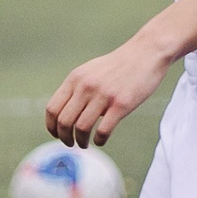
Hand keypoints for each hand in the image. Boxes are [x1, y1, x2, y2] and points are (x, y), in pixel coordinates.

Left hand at [44, 34, 173, 148]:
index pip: (52, 108)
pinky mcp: (121, 104)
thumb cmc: (118, 66)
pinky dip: (99, 140)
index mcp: (75, 79)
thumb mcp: (90, 72)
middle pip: (64, 121)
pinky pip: (103, 130)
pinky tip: (101, 140)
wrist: (146, 53)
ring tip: (84, 144)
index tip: (57, 135)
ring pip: (81, 128)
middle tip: (70, 143)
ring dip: (80, 141)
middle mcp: (86, 86)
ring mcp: (103, 95)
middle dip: (64, 138)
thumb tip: (65, 114)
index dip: (51, 126)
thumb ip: (77, 89)